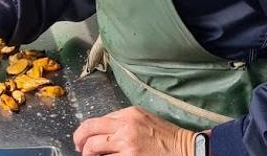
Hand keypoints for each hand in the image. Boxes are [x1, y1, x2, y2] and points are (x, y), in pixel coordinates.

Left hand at [73, 106, 197, 155]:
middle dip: (80, 144)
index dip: (83, 133)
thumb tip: (101, 131)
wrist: (186, 149)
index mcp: (128, 114)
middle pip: (89, 133)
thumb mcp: (144, 118)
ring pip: (93, 150)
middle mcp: (125, 127)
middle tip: (81, 151)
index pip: (94, 121)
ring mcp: (127, 145)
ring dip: (89, 155)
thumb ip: (122, 121)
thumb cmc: (167, 137)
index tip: (81, 140)